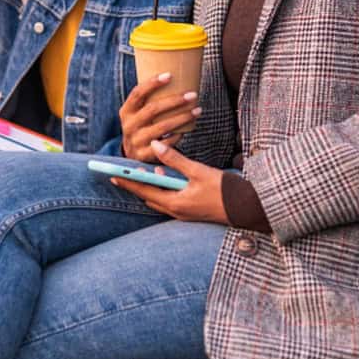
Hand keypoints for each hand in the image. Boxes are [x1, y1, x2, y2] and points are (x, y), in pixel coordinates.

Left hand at [108, 140, 226, 223]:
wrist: (247, 208)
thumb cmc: (224, 190)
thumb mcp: (198, 171)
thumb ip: (175, 159)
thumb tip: (155, 145)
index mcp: (175, 203)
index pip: (144, 191)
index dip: (127, 181)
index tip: (111, 174)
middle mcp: (176, 211)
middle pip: (148, 196)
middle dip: (136, 184)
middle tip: (122, 173)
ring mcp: (184, 213)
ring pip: (159, 199)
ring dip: (150, 186)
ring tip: (144, 172)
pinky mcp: (191, 211)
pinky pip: (169, 200)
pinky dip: (163, 189)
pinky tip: (166, 178)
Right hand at [118, 73, 200, 162]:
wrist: (131, 154)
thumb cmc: (141, 126)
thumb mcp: (137, 113)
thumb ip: (148, 100)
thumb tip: (174, 77)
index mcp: (126, 111)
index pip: (137, 93)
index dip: (152, 83)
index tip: (169, 75)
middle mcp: (129, 125)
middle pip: (153, 109)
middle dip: (175, 101)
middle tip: (192, 95)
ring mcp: (136, 141)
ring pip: (162, 127)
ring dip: (182, 117)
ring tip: (197, 110)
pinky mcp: (145, 154)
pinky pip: (166, 143)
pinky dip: (178, 135)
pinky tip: (189, 128)